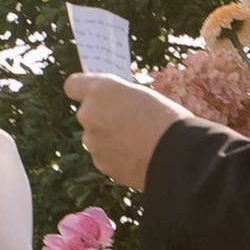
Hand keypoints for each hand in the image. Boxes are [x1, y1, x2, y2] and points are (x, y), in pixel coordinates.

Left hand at [65, 72, 188, 191]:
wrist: (176, 155)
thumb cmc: (167, 119)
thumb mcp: (142, 96)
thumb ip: (119, 99)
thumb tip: (113, 107)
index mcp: (100, 91)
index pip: (73, 85)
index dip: (83, 90)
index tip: (96, 95)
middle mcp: (89, 114)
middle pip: (88, 114)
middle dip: (102, 117)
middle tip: (129, 122)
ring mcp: (92, 142)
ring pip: (96, 137)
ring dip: (109, 139)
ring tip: (137, 142)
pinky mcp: (100, 164)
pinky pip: (104, 156)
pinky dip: (116, 157)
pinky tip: (137, 157)